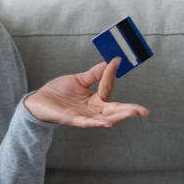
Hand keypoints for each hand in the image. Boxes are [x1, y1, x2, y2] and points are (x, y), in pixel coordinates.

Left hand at [24, 57, 149, 127]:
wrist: (39, 100)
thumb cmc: (59, 91)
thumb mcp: (79, 80)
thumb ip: (95, 74)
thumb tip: (111, 61)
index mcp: (95, 101)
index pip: (108, 89)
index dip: (111, 75)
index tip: (116, 61)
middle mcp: (92, 111)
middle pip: (114, 111)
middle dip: (129, 111)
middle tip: (144, 111)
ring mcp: (83, 117)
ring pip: (105, 119)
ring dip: (118, 117)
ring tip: (132, 113)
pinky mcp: (72, 120)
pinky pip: (87, 123)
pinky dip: (97, 123)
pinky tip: (107, 122)